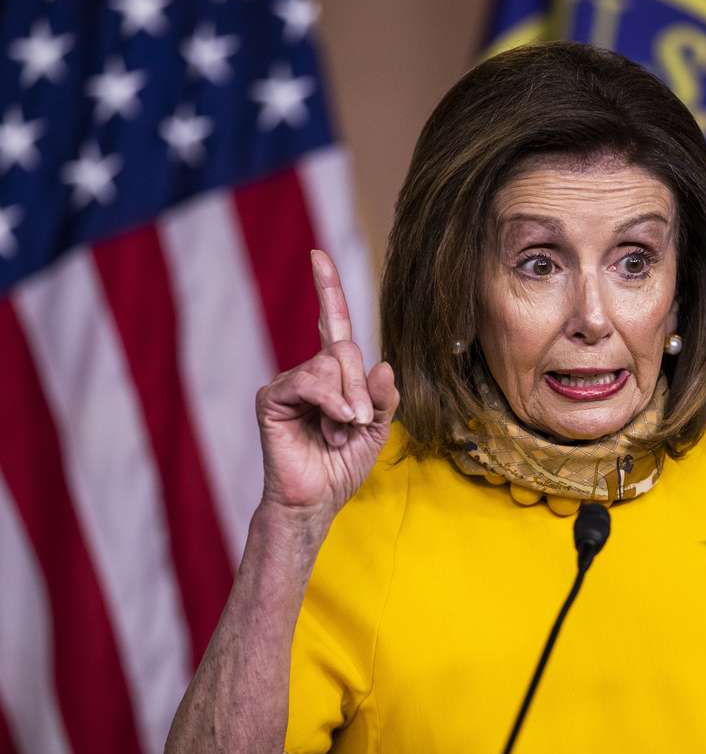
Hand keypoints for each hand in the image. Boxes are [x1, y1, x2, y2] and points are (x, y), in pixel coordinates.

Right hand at [255, 250, 398, 519]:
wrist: (317, 499)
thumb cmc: (343, 465)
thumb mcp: (378, 428)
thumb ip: (384, 396)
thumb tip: (383, 362)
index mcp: (335, 375)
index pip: (331, 322)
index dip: (327, 288)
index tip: (318, 254)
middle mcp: (310, 372)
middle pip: (343, 348)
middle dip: (361, 387)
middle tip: (360, 421)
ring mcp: (289, 382)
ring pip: (330, 364)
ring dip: (348, 400)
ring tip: (341, 431)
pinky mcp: (273, 397)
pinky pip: (309, 381)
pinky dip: (330, 402)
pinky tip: (334, 424)